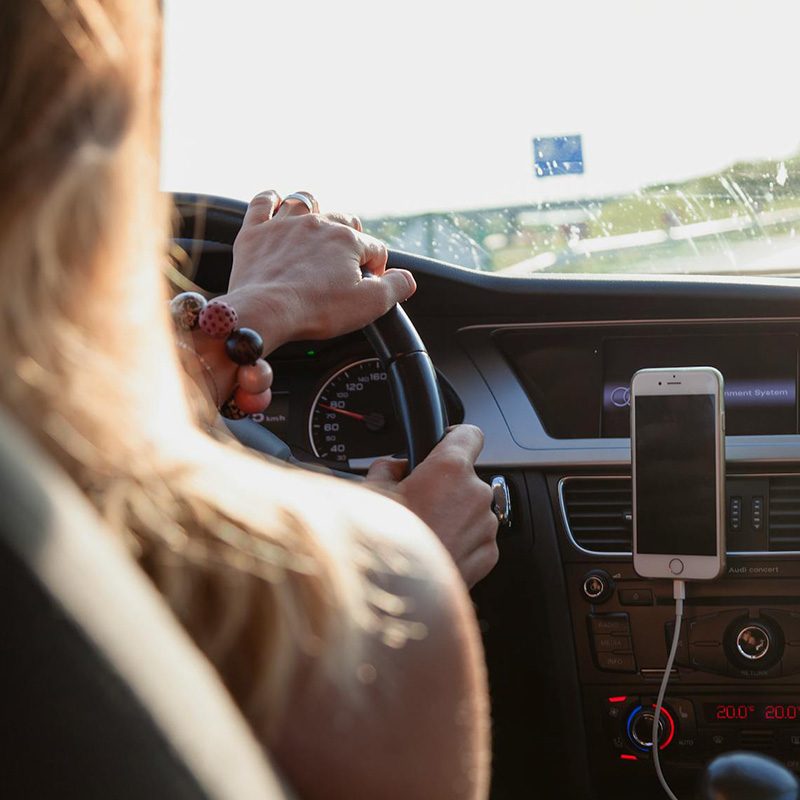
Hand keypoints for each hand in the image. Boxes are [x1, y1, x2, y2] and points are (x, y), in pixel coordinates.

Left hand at [224, 190, 416, 350]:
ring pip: (306, 202)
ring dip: (315, 211)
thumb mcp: (370, 305)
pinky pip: (263, 202)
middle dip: (349, 239)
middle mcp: (318, 224)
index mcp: (347, 240)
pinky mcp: (255, 232)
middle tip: (344, 264)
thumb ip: (397, 287)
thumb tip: (407, 279)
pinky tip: (275, 202)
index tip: (367, 286)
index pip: (374, 248)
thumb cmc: (316, 309)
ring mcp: (284, 224)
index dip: (376, 269)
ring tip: (316, 228)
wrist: (265, 312)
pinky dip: (271, 200)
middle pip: (343, 221)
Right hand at [366, 425, 498, 586]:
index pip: (469, 434)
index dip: (454, 437)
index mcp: (450, 469)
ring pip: (471, 509)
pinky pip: (476, 537)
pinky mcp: (488, 555)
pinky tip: (433, 550)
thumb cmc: (384, 545)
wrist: (397, 597)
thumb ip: (387, 468)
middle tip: (416, 502)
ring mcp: (485, 526)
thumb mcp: (370, 493)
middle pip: (466, 477)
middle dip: (444, 486)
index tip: (443, 444)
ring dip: (453, 515)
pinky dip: (460, 540)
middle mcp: (475, 494)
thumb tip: (393, 467)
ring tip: (422, 532)